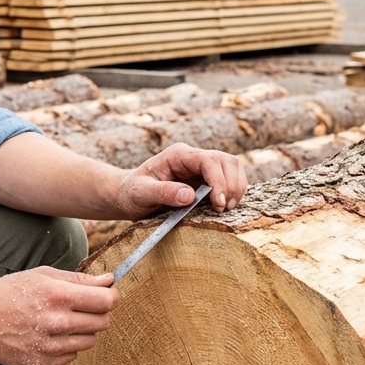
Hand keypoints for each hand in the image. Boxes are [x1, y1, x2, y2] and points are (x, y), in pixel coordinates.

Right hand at [0, 266, 117, 364]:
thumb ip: (79, 279)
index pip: (106, 301)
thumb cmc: (11, 292)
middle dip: (98, 313)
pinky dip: (68, 345)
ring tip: (63, 321)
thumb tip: (109, 280)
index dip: (110, 296)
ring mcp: (50, 346)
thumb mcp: (43, 275)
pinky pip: (73, 355)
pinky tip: (51, 334)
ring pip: (90, 341)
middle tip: (81, 307)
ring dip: (83, 330)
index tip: (106, 295)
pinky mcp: (44, 363)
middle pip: (102, 322)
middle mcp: (57, 322)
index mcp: (58, 295)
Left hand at [113, 142, 247, 218]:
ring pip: (233, 169)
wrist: (127, 196)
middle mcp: (193, 158)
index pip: (209, 160)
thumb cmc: (131, 193)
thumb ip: (163, 192)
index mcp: (178, 155)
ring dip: (236, 188)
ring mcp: (201, 168)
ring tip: (225, 209)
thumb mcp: (141, 193)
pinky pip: (229, 181)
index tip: (218, 203)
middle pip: (227, 162)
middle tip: (223, 208)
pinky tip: (224, 207)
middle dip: (231, 185)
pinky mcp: (206, 181)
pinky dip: (233, 193)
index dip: (219, 180)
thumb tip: (189, 195)